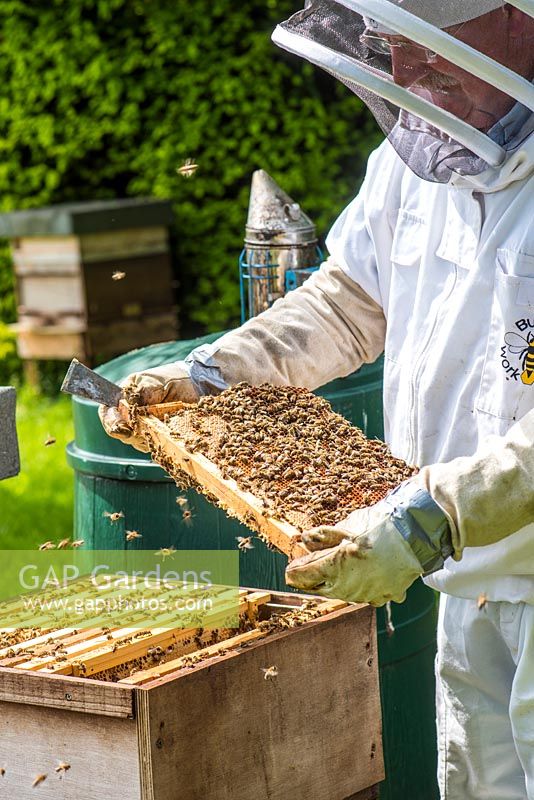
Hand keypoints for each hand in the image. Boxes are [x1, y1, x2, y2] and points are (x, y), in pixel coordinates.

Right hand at [98, 362, 199, 451]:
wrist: (199, 385)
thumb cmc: (175, 378)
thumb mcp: (154, 382)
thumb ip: (139, 394)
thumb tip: (123, 407)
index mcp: (125, 397)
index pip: (107, 412)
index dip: (110, 422)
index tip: (121, 427)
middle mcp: (131, 414)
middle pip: (120, 432)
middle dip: (133, 432)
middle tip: (149, 424)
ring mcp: (144, 426)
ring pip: (137, 441)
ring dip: (148, 436)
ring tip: (165, 422)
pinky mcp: (158, 436)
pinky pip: (153, 446)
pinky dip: (160, 442)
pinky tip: (171, 432)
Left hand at [285, 503, 423, 606]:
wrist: (416, 533)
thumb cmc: (380, 526)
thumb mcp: (347, 526)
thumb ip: (323, 536)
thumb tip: (304, 539)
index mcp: (336, 567)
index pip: (306, 574)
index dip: (295, 572)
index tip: (289, 571)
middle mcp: (349, 586)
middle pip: (322, 588)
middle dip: (312, 581)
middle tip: (304, 574)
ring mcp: (368, 594)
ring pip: (344, 594)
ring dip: (335, 584)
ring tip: (333, 573)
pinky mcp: (386, 595)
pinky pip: (368, 595)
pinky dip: (362, 587)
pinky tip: (363, 577)